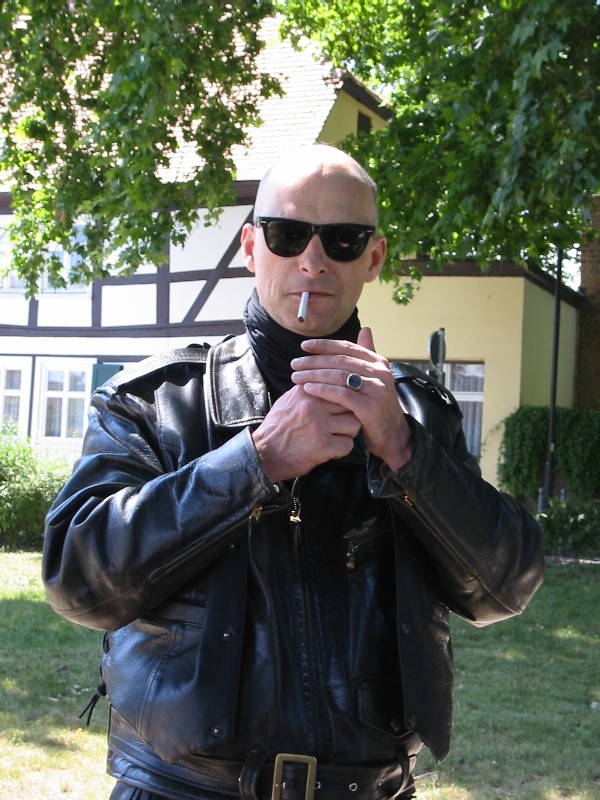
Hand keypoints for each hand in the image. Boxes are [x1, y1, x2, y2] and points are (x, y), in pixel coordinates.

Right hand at [251, 385, 361, 482]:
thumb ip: (306, 390)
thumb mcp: (287, 400)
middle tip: (343, 422)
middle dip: (351, 413)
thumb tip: (324, 383)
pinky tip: (333, 450)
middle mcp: (314, 406)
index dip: (344, 398)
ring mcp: (319, 426)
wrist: (263, 453)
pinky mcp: (323, 446)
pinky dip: (343, 449)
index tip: (342, 407)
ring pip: (354, 424)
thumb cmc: (276, 427)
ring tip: (339, 436)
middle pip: (350, 403)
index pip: (340, 387)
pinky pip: (348, 445)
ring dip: (349, 432)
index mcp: (306, 391)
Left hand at [290, 327, 412, 471]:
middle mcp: (380, 373)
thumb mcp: (374, 378)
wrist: (392, 435)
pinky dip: (322, 390)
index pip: (347, 348)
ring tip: (296, 377)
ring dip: (314, 375)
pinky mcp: (370, 407)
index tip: (304, 347)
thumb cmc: (376, 406)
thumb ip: (367, 355)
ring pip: (339, 376)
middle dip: (314, 361)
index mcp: (379, 362)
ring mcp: (376, 390)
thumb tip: (366, 329)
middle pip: (340, 361)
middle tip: (294, 364)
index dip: (324, 345)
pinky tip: (308, 389)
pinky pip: (341, 394)